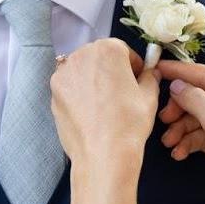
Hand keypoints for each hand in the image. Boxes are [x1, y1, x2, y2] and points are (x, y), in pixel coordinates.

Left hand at [50, 40, 159, 171]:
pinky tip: (91, 111)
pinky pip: (70, 86)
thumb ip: (150, 77)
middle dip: (111, 70)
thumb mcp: (149, 96)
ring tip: (105, 103)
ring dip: (93, 79)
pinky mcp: (53, 93)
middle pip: (100, 56)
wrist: (103, 154)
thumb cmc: (129, 123)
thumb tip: (151, 72)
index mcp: (108, 49)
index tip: (137, 78)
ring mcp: (63, 74)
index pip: (123, 50)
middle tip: (122, 92)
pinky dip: (79, 93)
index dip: (133, 65)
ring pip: (83, 70)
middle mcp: (81, 56)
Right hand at [154, 60, 204, 203]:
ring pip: (200, 117)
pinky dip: (190, 142)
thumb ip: (195, 100)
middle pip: (201, 97)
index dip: (181, 72)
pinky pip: (204, 134)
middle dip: (180, 109)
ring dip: (182, 129)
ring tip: (169, 143)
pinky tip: (179, 153)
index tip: (158, 69)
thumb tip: (176, 84)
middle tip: (163, 119)